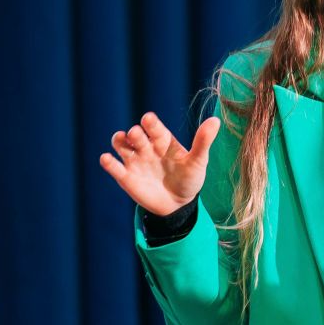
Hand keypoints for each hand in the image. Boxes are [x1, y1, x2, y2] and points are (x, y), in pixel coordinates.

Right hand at [99, 112, 221, 216]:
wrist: (178, 205)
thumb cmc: (189, 179)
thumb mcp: (198, 161)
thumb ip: (203, 141)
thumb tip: (216, 120)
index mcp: (163, 140)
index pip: (154, 127)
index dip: (150, 123)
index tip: (148, 119)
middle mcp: (146, 147)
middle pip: (136, 135)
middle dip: (135, 134)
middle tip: (137, 135)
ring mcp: (135, 161)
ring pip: (121, 145)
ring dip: (119, 141)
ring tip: (121, 140)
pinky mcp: (126, 177)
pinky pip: (114, 167)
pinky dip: (108, 162)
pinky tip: (107, 159)